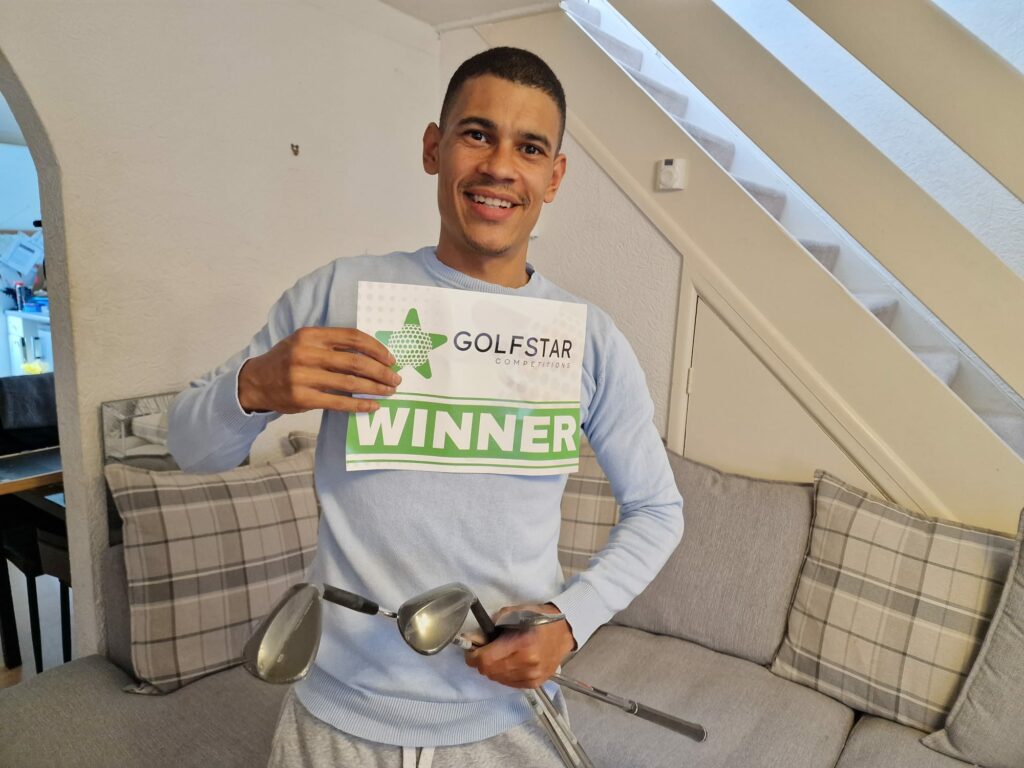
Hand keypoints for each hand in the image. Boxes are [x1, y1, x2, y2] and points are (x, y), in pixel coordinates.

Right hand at [237, 327, 399, 413]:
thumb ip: (332, 344)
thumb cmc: (287, 361)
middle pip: (355, 361)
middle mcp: (306, 353)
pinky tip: (372, 405)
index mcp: (311, 335)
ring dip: (375, 388)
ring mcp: (303, 376)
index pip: (352, 337)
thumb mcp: (304, 343)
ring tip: (389, 391)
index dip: (376, 348)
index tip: (390, 359)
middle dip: (381, 371)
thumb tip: (372, 354)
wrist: (255, 382)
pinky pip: (338, 402)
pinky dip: (359, 404)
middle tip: (395, 379)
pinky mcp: (302, 398)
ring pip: (349, 382)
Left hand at [464, 604, 574, 689]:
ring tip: (497, 655)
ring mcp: (532, 677)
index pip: (486, 660)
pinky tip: (508, 662)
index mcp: (523, 645)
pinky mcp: (534, 684)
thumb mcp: (516, 612)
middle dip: (481, 661)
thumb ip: (495, 624)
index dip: (473, 655)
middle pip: (489, 671)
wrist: (565, 632)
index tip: (472, 649)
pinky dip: (503, 674)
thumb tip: (477, 637)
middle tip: (483, 650)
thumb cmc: (540, 618)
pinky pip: (508, 683)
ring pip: (497, 679)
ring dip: (492, 668)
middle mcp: (527, 665)